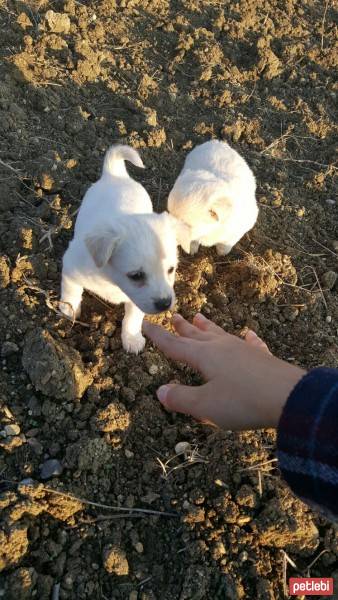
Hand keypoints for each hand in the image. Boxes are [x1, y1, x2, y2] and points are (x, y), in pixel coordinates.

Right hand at [143, 313, 304, 429]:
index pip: (174, 345)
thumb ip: (181, 398)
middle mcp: (222, 347)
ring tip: (199, 317)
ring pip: (220, 334)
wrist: (288, 397)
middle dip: (183, 328)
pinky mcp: (262, 357)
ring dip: (207, 327)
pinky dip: (247, 339)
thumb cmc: (242, 402)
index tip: (146, 323)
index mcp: (204, 356)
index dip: (158, 336)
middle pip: (197, 335)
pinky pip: (251, 343)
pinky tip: (249, 334)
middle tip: (174, 315)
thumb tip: (160, 391)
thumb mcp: (205, 406)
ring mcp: (244, 350)